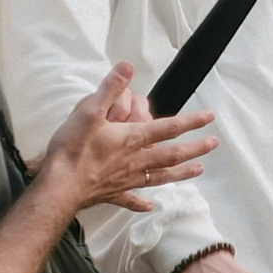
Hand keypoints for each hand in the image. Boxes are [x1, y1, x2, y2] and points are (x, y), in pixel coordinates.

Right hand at [39, 63, 217, 212]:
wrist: (59, 186)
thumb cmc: (73, 149)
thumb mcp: (89, 110)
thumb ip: (110, 88)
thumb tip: (128, 66)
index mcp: (132, 139)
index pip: (169, 127)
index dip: (191, 121)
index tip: (210, 117)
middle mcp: (135, 161)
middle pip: (172, 154)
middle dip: (194, 148)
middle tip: (213, 144)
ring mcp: (126, 180)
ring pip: (160, 176)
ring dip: (181, 173)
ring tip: (198, 170)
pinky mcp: (112, 194)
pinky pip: (131, 199)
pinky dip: (142, 202)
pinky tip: (150, 205)